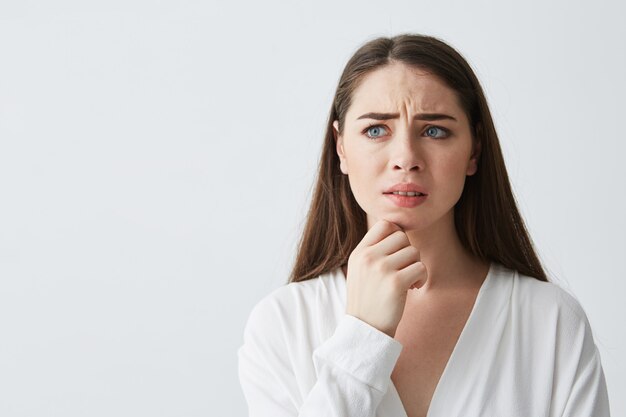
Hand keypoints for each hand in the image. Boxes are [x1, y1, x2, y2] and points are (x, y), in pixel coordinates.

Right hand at [345, 219, 427, 337]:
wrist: (364, 330)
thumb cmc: (367, 300)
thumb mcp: (360, 270)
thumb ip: (374, 251)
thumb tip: (399, 231)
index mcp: (359, 252)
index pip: (384, 224)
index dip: (397, 234)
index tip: (398, 252)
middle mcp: (368, 257)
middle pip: (402, 236)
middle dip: (408, 252)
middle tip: (404, 269)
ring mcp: (381, 268)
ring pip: (413, 251)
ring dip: (416, 266)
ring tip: (408, 281)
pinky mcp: (395, 282)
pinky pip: (420, 267)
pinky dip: (422, 278)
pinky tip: (413, 288)